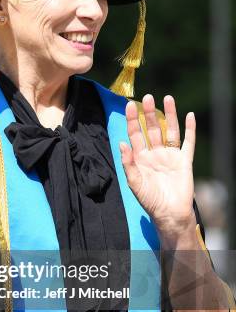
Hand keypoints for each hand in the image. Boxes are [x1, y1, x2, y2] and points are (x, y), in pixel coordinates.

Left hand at [120, 94, 195, 233]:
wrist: (170, 213)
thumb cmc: (150, 200)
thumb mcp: (134, 182)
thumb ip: (128, 163)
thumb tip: (121, 142)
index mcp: (140, 158)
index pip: (135, 134)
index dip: (132, 120)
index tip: (129, 105)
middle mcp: (155, 154)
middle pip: (151, 129)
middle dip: (149, 113)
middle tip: (147, 97)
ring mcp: (170, 156)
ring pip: (169, 131)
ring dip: (169, 115)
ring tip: (167, 98)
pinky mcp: (185, 161)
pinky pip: (188, 142)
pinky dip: (190, 129)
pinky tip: (189, 116)